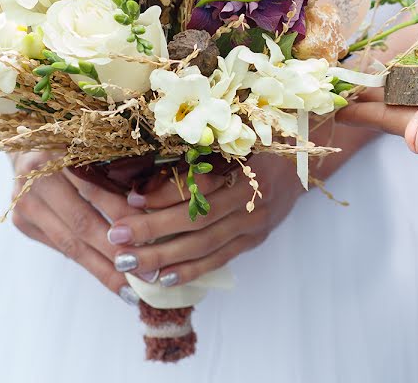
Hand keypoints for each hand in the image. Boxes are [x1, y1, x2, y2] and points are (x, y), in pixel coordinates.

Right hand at [10, 151, 145, 300]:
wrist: (27, 144)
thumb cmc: (75, 143)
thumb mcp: (95, 148)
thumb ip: (117, 173)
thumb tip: (153, 210)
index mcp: (56, 155)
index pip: (96, 193)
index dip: (125, 217)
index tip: (156, 237)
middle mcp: (34, 181)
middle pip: (82, 224)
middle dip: (118, 253)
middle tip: (149, 277)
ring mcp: (23, 204)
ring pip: (71, 245)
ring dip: (104, 270)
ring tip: (132, 290)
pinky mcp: (21, 222)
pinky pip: (62, 247)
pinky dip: (89, 263)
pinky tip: (112, 279)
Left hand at [104, 154, 304, 287]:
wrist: (300, 164)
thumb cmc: (257, 144)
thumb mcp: (233, 139)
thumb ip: (196, 156)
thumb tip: (144, 179)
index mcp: (244, 164)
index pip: (199, 185)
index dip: (164, 194)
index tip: (130, 199)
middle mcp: (251, 196)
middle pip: (198, 218)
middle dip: (153, 230)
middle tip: (117, 237)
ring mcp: (254, 221)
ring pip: (205, 244)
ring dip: (166, 256)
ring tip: (130, 264)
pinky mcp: (254, 239)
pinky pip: (220, 258)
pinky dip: (192, 270)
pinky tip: (165, 279)